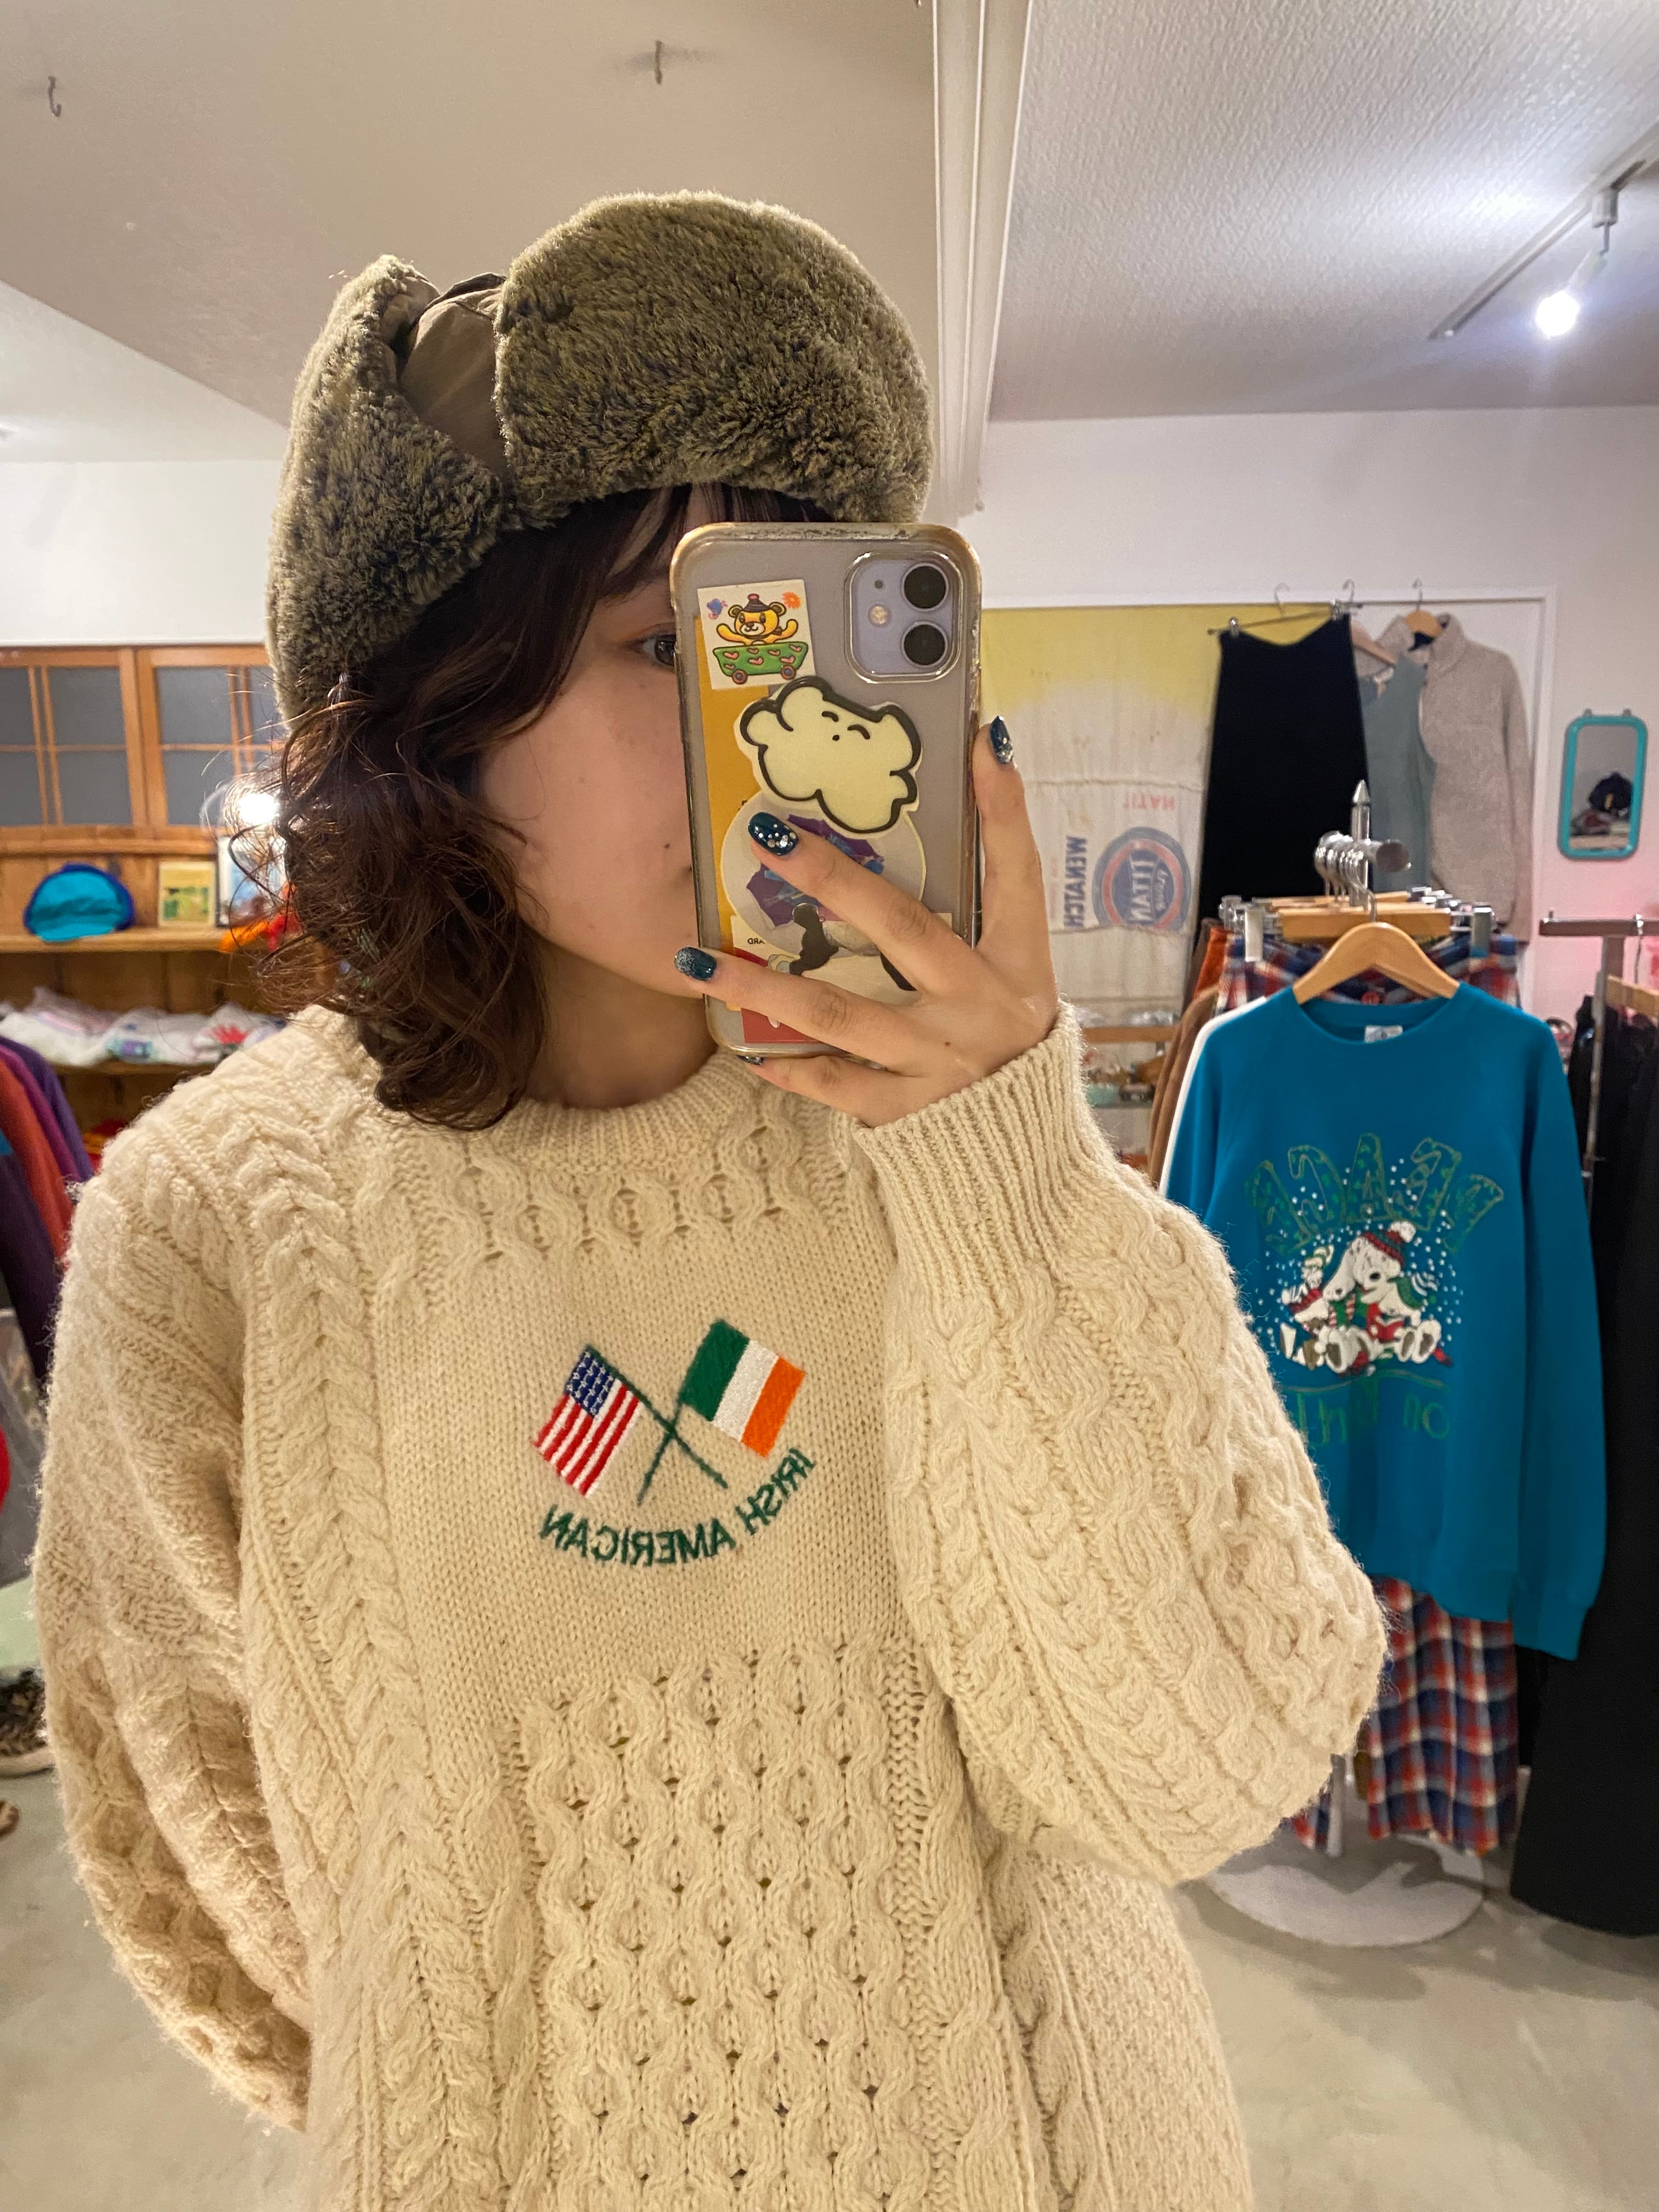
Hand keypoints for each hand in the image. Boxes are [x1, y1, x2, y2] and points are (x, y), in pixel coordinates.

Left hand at [672, 721, 1057, 1125]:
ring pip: (842, 1017)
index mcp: (1019, 963)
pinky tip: (745, 1048)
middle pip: (904, 929)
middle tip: (765, 838)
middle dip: (833, 880)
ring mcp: (942, 1062)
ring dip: (765, 989)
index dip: (1004, 811)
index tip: (980, 745)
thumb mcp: (1015, 974)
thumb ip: (985, 906)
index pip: (1017, 874)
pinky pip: (835, 1085)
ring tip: (699, 960)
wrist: (1022, 1154)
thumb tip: (961, 801)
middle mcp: (982, 1006)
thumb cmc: (1007, 1043)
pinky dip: (789, 1069)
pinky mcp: (907, 1112)